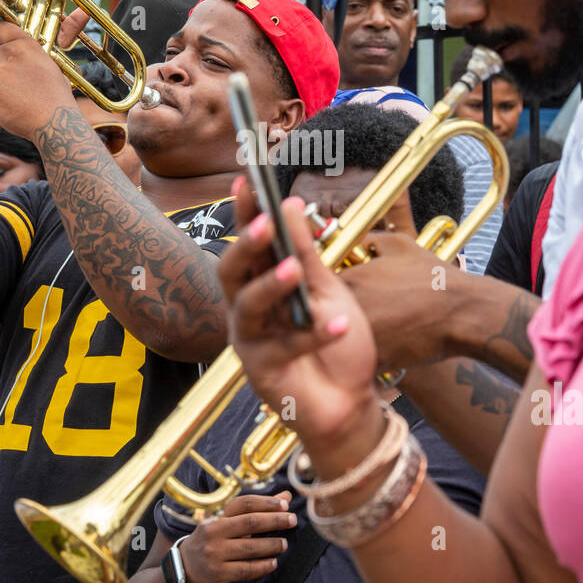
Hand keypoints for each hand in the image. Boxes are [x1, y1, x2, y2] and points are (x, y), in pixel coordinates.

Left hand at [0, 21, 76, 140]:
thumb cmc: (55, 99)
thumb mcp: (50, 67)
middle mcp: (9, 52)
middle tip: (11, 87)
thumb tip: (24, 55)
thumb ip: (32, 56)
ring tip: (13, 100)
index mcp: (26, 45)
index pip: (1, 28)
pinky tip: (5, 108)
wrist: (53, 122)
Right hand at [178, 491, 295, 582]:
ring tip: (283, 544)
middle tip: (292, 520)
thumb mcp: (227, 521)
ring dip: (271, 545)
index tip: (284, 504)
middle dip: (274, 521)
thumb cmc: (211, 539)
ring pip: (250, 548)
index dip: (265, 502)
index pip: (243, 504)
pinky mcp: (218, 573)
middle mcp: (214, 533)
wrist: (184, 565)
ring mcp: (215, 554)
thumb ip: (256, 510)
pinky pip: (246, 569)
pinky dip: (262, 566)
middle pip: (249, 523)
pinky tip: (273, 562)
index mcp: (216, 517)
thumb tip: (285, 497)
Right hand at [217, 179, 380, 454]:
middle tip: (264, 223)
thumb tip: (289, 202)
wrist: (350, 402)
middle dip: (246, 245)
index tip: (246, 180)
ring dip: (271, 285)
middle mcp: (248, 310)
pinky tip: (338, 325)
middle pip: (231, 272)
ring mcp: (251, 341)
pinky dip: (314, 335)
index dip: (243, 212)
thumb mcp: (329, 290)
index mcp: (262, 285)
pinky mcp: (262, 372)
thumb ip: (306, 251)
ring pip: (247, 307)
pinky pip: (284, 347)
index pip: (249, 243)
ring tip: (296, 269)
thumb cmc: (337, 346)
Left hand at [338, 232, 461, 371]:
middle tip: (360, 316)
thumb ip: (369, 239)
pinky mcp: (373, 361)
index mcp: (349, 281)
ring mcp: (359, 337)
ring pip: (342, 342)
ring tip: (376, 333)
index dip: (330, 293)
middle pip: (326, 317)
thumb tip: (357, 241)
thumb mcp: (400, 245)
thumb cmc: (433, 278)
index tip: (346, 295)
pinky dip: (367, 358)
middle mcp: (347, 309)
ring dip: (350, 339)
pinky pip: (360, 362)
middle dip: (338, 317)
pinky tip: (384, 348)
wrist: (463, 312)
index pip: (320, 288)